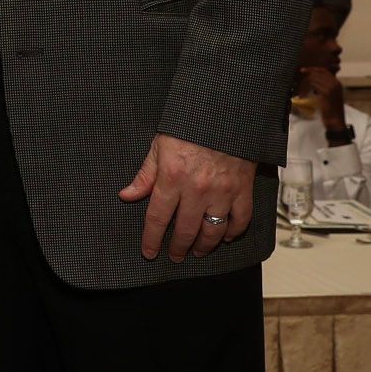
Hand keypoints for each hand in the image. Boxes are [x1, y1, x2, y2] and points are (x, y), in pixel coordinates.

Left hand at [118, 133, 254, 261]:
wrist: (224, 115)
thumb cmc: (187, 128)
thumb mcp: (158, 147)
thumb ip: (145, 175)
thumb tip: (127, 195)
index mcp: (172, 178)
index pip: (158, 217)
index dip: (152, 239)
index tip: (149, 252)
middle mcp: (197, 190)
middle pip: (186, 230)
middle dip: (178, 247)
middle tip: (174, 256)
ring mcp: (222, 192)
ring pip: (213, 231)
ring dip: (204, 246)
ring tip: (197, 253)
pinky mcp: (243, 190)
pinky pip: (240, 220)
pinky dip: (233, 233)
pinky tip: (225, 238)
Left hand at [295, 66, 347, 130]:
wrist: (335, 121)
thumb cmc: (330, 109)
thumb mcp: (328, 95)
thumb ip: (322, 86)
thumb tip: (311, 78)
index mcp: (337, 83)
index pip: (324, 71)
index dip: (312, 69)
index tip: (303, 70)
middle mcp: (336, 84)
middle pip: (317, 73)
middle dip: (306, 76)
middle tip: (298, 82)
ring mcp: (332, 88)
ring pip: (313, 79)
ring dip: (304, 85)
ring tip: (300, 92)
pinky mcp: (326, 93)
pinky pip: (312, 86)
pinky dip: (305, 90)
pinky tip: (302, 96)